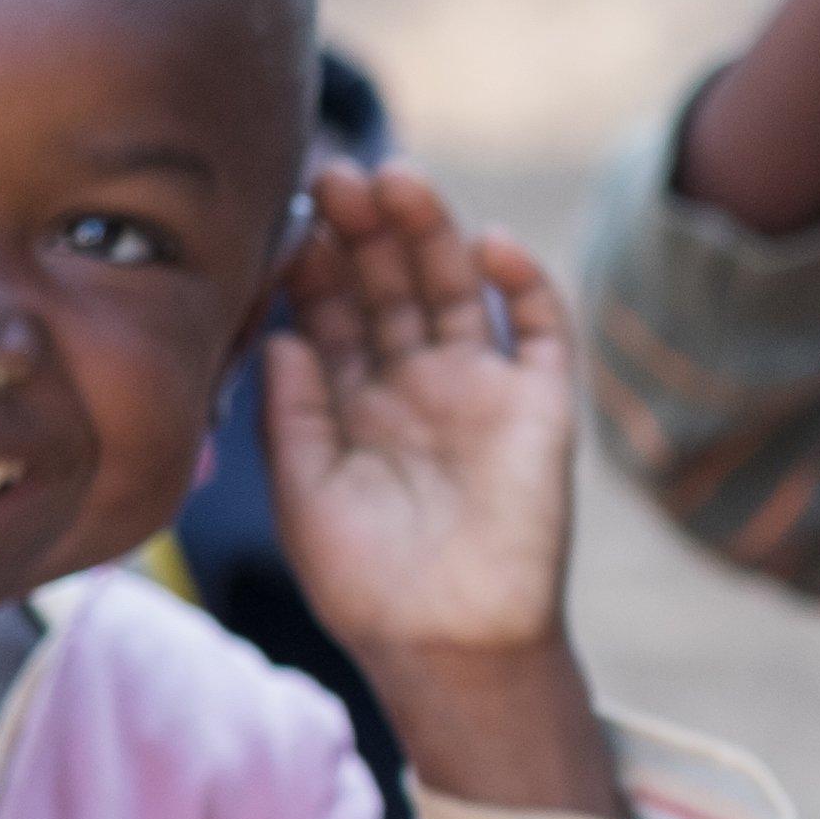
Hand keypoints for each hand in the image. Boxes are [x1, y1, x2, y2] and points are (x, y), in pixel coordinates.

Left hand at [262, 167, 574, 669]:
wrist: (450, 645)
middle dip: (366, 229)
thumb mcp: (302, 490)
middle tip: (335, 173)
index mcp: (352, 400)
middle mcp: (415, 382)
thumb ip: (289, 410)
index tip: (285, 210)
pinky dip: (522, 283)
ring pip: (455, 288)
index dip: (313, 262)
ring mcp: (479, 387)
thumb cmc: (366, 582)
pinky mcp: (540, 402)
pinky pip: (538, 328)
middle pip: (390, 283)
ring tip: (397, 180)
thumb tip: (280, 328)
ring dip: (431, 232)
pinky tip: (489, 245)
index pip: (332, 309)